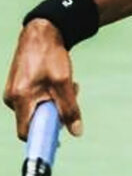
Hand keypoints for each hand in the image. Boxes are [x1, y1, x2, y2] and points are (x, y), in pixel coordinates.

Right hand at [3, 20, 82, 138]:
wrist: (41, 33)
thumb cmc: (51, 56)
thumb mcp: (64, 83)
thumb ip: (70, 108)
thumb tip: (76, 132)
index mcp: (20, 98)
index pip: (26, 132)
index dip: (41, 139)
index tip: (56, 143)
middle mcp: (11, 98)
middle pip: (35, 120)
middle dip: (56, 114)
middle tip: (71, 97)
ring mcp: (13, 93)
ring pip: (38, 109)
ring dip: (56, 102)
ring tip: (69, 84)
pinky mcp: (18, 88)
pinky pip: (35, 100)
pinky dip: (50, 95)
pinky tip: (59, 81)